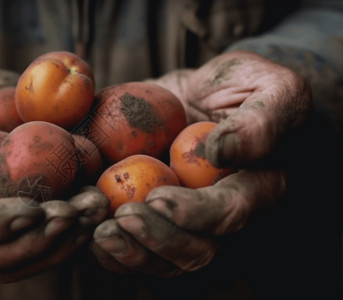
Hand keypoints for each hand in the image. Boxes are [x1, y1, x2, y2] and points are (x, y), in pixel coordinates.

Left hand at [92, 50, 309, 275]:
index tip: (158, 198)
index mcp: (255, 188)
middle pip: (195, 251)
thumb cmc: (240, 88)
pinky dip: (108, 248)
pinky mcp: (154, 219)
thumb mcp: (271, 87)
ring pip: (162, 260)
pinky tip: (87, 230)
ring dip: (129, 252)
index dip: (195, 213)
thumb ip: (261, 119)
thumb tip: (222, 151)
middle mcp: (220, 216)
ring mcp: (185, 223)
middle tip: (123, 217)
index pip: (230, 213)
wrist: (199, 95)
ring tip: (100, 231)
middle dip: (157, 240)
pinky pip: (133, 248)